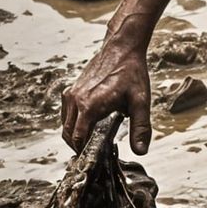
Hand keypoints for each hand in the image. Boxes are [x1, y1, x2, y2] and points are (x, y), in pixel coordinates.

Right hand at [62, 31, 151, 154]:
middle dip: (79, 146)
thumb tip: (141, 151)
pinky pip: (67, 113)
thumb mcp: (141, 101)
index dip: (84, 152)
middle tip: (95, 152)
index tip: (95, 159)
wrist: (122, 48)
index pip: (77, 139)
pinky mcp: (71, 90)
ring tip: (94, 139)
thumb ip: (140, 128)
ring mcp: (71, 95)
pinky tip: (90, 123)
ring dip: (75, 134)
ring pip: (65, 124)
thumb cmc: (132, 73)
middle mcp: (75, 101)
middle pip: (68, 135)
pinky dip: (74, 122)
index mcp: (89, 107)